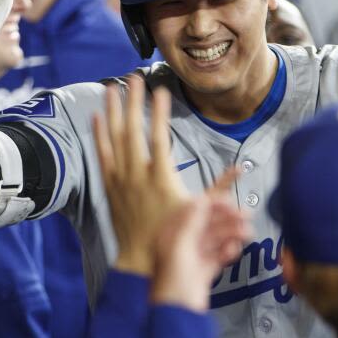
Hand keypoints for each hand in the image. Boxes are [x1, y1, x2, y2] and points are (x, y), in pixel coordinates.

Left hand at [92, 77, 236, 274]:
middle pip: (132, 131)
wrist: (140, 259)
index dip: (159, 113)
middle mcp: (137, 175)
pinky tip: (97, 117)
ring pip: (113, 139)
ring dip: (112, 111)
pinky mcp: (109, 186)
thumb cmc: (173, 235)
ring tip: (112, 88)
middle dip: (132, 102)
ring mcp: (120, 180)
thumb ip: (220, 188)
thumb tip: (240, 170)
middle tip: (133, 77)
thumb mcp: (200, 211)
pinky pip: (102, 155)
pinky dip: (99, 135)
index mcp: (161, 179)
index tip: (161, 91)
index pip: (159, 138)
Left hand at [150, 195, 251, 311]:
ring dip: (232, 234)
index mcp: (171, 235)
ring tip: (246, 232)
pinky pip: (219, 255)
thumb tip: (200, 200)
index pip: (192, 211)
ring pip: (216, 239)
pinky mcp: (203, 271)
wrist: (179, 317)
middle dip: (227, 219)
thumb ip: (192, 223)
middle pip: (207, 224)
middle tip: (245, 215)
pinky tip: (233, 250)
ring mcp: (193, 258)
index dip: (212, 204)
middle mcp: (181, 244)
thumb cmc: (172, 286)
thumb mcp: (181, 248)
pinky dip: (227, 252)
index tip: (229, 200)